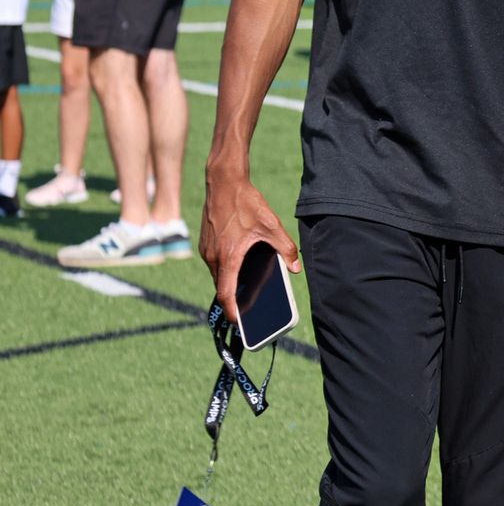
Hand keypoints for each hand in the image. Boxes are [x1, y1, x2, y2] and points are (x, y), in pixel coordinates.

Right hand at [199, 166, 299, 324]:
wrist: (223, 181)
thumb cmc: (246, 203)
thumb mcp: (271, 225)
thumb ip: (285, 248)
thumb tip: (295, 268)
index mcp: (228, 257)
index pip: (226, 294)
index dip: (232, 311)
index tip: (238, 323)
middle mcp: (213, 257)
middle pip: (222, 286)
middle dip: (235, 298)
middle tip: (250, 307)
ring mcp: (206, 250)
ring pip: (218, 274)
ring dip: (230, 282)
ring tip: (247, 287)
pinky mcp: (206, 243)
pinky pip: (215, 263)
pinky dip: (226, 269)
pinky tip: (241, 264)